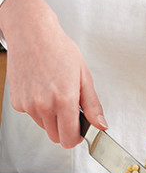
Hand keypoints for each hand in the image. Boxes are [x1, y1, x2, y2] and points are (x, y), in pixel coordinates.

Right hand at [0, 0, 107, 148]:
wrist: (32, 33)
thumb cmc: (59, 50)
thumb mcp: (84, 77)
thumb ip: (93, 106)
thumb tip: (101, 126)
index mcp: (64, 101)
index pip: (69, 139)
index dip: (76, 138)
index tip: (79, 132)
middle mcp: (44, 106)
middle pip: (56, 137)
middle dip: (65, 129)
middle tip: (69, 111)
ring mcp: (28, 105)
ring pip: (44, 127)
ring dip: (52, 119)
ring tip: (55, 95)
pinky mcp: (17, 102)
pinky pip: (32, 116)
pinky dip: (38, 110)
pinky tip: (42, 92)